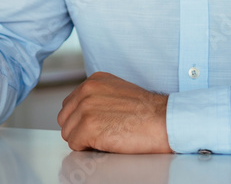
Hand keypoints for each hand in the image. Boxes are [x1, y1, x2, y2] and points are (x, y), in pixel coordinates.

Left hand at [57, 72, 172, 152]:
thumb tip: (84, 114)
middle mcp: (87, 91)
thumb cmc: (148, 112)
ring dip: (83, 140)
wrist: (164, 121)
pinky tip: (105, 144)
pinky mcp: (88, 126)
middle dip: (78, 129)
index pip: (71, 104)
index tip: (95, 125)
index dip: (81, 119)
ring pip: (68, 132)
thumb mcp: (118, 93)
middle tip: (99, 135)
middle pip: (65, 118)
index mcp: (94, 81)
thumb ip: (98, 98)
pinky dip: (87, 149)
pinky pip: (75, 144)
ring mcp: (86, 108)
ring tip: (105, 139)